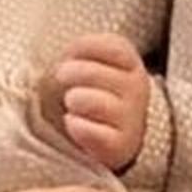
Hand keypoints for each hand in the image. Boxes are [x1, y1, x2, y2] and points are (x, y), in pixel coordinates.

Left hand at [40, 33, 150, 170]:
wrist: (116, 138)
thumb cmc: (96, 94)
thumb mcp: (93, 68)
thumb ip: (79, 56)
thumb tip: (55, 61)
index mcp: (131, 65)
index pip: (113, 47)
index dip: (85, 46)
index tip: (68, 54)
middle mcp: (137, 89)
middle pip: (95, 73)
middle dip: (72, 72)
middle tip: (60, 76)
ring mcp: (131, 118)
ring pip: (96, 103)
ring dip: (76, 100)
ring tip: (71, 101)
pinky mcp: (121, 145)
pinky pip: (94, 133)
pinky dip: (77, 126)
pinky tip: (72, 123)